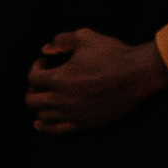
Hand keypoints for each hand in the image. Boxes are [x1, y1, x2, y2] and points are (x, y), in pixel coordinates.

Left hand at [27, 29, 167, 132]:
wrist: (136, 75)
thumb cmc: (111, 53)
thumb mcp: (85, 37)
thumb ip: (62, 40)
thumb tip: (45, 49)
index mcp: (60, 78)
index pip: (32, 79)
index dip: (35, 68)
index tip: (44, 62)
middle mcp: (62, 99)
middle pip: (31, 101)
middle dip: (32, 89)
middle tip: (41, 82)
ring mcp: (73, 114)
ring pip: (42, 117)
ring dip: (39, 106)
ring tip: (46, 97)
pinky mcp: (84, 123)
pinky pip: (57, 130)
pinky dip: (46, 127)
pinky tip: (41, 122)